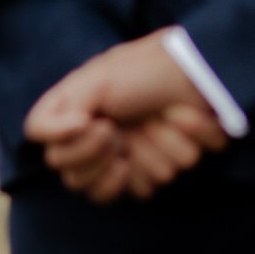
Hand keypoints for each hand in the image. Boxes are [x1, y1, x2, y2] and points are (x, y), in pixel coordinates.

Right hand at [24, 34, 229, 201]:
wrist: (201, 68)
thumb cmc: (146, 69)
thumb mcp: (95, 81)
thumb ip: (58, 113)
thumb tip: (62, 140)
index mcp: (78, 121)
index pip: (53, 157)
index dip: (72, 148)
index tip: (89, 123)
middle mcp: (99, 143)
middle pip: (80, 183)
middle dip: (104, 152)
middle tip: (118, 128)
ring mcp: (131, 158)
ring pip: (126, 184)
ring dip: (151, 146)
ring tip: (162, 116)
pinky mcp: (162, 166)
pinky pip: (156, 183)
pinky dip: (177, 147)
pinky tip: (183, 122)